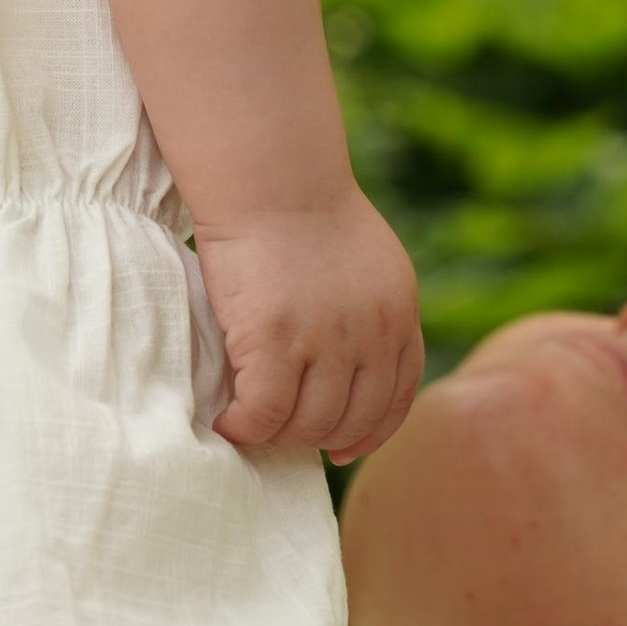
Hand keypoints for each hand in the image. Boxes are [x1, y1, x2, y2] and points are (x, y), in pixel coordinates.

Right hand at [195, 182, 422, 458]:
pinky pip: (264, 414)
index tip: (342, 448)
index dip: (368, 433)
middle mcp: (372, 335)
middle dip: (316, 438)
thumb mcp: (368, 262)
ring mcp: (326, 341)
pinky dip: (244, 428)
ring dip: (276, 435)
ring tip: (250, 424)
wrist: (271, 177)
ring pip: (307, 425)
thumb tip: (351, 362)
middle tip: (280, 432)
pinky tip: (227, 423)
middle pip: (351, 420)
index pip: (396, 399)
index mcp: (399, 315)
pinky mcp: (276, 341)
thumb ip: (369, 313)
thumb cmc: (304, 211)